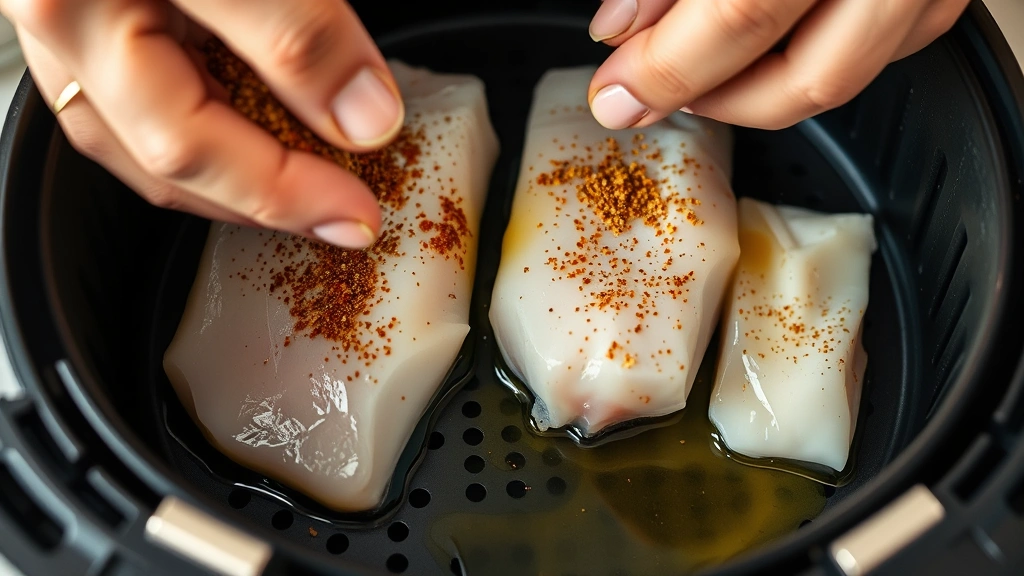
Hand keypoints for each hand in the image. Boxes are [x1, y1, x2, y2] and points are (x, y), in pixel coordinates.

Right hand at [1, 0, 402, 248]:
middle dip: (264, 198)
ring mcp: (55, 17)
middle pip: (166, 146)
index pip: (218, 98)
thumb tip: (361, 113)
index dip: (291, 170)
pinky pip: (109, 111)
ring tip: (292, 201)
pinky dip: (181, 146)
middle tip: (341, 218)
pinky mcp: (64, 23)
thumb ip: (296, 22)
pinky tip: (236, 152)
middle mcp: (67, 6)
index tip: (366, 187)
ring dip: (219, 189)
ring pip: (130, 143)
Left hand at [586, 0, 969, 129]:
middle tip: (654, 94)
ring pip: (851, 73)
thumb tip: (621, 26)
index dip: (665, 68)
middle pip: (809, 76)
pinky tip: (766, 45)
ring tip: (703, 71)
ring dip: (763, 91)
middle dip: (716, 102)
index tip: (617, 93)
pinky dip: (820, 56)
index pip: (740, 15)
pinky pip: (892, 44)